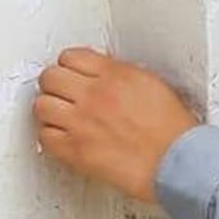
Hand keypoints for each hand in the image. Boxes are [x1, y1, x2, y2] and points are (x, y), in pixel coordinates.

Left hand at [33, 48, 199, 204]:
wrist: (177, 161)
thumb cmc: (173, 130)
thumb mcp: (152, 84)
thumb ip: (119, 75)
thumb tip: (99, 74)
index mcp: (116, 75)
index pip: (70, 56)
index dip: (69, 66)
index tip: (72, 74)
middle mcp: (94, 95)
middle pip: (50, 77)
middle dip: (55, 84)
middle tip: (62, 93)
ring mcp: (81, 123)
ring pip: (41, 105)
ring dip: (50, 109)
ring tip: (62, 116)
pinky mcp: (74, 150)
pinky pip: (44, 136)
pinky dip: (51, 136)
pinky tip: (65, 136)